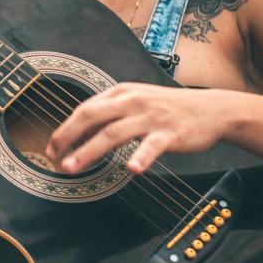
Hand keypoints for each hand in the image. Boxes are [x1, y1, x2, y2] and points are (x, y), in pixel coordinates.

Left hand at [45, 83, 231, 173]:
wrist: (210, 109)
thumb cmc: (168, 109)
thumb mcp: (136, 103)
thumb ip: (110, 116)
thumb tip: (80, 134)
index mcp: (121, 93)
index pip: (85, 109)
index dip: (65, 129)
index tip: (52, 149)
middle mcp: (132, 101)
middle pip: (91, 116)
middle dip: (68, 137)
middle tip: (54, 158)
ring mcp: (150, 117)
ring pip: (113, 133)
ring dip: (89, 151)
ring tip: (73, 167)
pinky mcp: (169, 134)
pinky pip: (152, 147)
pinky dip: (141, 157)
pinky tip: (132, 169)